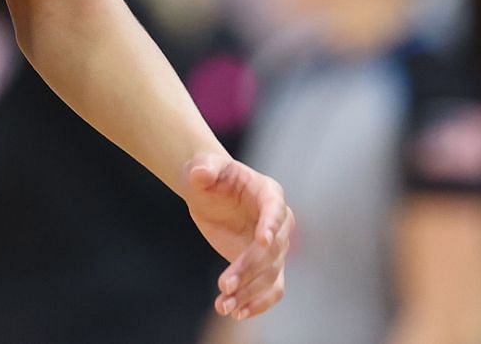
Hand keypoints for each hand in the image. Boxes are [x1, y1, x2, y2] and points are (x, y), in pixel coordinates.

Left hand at [182, 154, 292, 322]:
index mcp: (268, 193)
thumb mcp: (203, 167)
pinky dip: (258, 303)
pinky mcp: (264, 265)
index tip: (262, 240)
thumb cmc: (208, 174)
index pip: (275, 210)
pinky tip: (238, 312)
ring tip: (224, 306)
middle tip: (224, 285)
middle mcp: (279, 222)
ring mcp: (274, 246)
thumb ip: (204, 168)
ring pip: (271, 274)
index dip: (271, 225)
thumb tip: (201, 173)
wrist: (207, 192)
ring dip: (250, 292)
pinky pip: (271, 288)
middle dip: (249, 268)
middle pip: (271, 250)